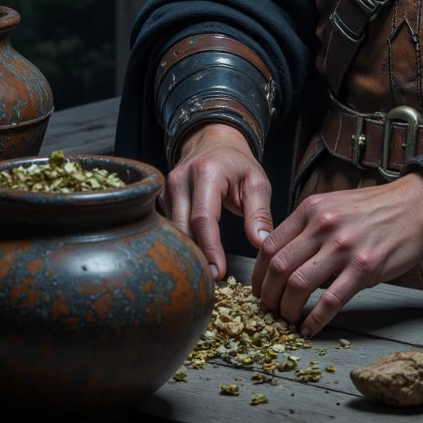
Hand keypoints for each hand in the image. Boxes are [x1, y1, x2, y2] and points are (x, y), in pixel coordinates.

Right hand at [162, 122, 272, 279]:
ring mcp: (167, 188)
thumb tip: (261, 244)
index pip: (203, 218)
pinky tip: (193, 258)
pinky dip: (180, 244)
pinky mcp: (161, 198)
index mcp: (206, 172)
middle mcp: (180, 179)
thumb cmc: (237, 164)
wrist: (214, 141)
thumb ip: (260, 213)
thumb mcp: (256, 182)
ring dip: (187, 253)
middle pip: (182, 228)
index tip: (218, 273)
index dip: (210, 248)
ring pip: (172, 231)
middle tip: (212, 281)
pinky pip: (168, 228)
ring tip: (205, 274)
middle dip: (196, 257)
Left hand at [251, 172, 422, 336]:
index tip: (257, 291)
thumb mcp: (332, 205)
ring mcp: (344, 247)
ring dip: (287, 310)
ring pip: (299, 285)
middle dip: (267, 297)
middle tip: (268, 311)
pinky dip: (315, 320)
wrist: (414, 205)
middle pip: (278, 268)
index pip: (269, 246)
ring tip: (287, 320)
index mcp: (311, 209)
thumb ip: (306, 227)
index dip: (257, 275)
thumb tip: (280, 258)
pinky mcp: (364, 268)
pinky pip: (330, 301)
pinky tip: (310, 328)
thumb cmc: (373, 209)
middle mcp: (323, 225)